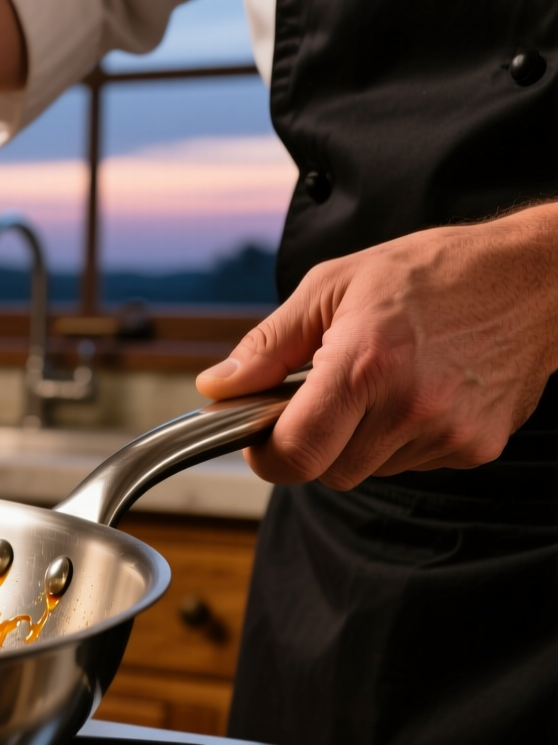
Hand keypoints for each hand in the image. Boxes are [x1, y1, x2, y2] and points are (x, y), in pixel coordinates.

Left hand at [197, 201, 557, 489]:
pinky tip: (418, 391)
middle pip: (328, 472)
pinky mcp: (477, 447)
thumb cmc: (431, 272)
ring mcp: (448, 433)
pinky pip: (412, 463)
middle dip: (314, 443)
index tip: (261, 435)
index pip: (295, 455)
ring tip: (383, 380)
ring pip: (369, 469)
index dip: (267, 455)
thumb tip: (218, 386)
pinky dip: (401, 438)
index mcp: (364, 365)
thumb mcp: (333, 287)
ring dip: (359, 439)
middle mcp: (410, 407)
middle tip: (325, 395)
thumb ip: (268, 345)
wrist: (533, 279)